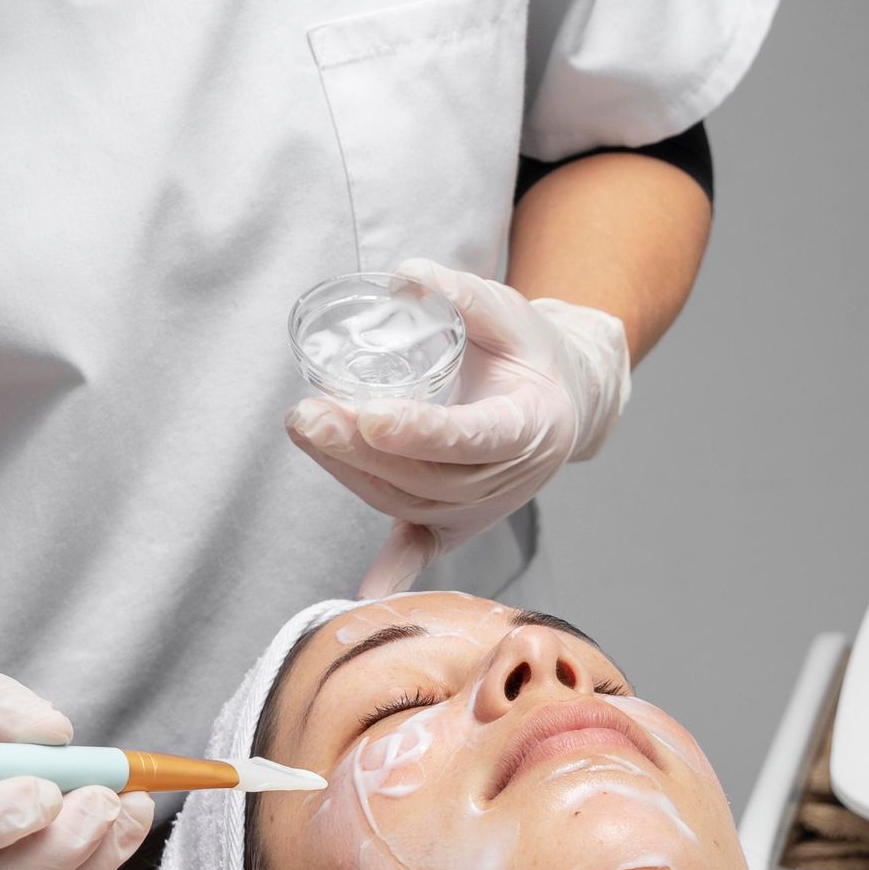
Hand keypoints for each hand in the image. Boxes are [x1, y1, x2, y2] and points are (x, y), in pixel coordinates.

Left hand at [285, 258, 631, 599]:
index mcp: (531, 425)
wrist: (561, 399)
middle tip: (309, 414)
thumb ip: (459, 292)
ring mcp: (482, 509)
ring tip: (307, 429)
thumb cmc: (527, 353)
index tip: (372, 415)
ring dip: (352, 473)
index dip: (421, 430)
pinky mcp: (457, 522)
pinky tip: (367, 592)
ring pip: (410, 503)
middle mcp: (508, 479)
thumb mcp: (509, 311)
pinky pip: (423, 547)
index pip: (472, 437)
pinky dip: (396, 569)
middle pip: (428, 476)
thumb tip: (403, 277)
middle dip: (362, 449)